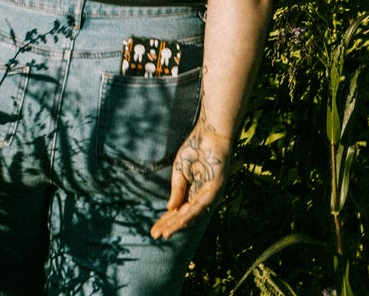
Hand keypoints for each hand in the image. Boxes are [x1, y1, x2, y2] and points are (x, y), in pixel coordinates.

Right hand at [150, 124, 229, 238]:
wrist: (210, 132)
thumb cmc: (196, 147)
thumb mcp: (180, 171)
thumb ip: (177, 190)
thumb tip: (170, 209)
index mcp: (192, 191)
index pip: (177, 211)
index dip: (165, 221)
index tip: (153, 231)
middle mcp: (201, 196)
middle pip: (184, 216)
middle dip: (169, 226)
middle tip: (155, 236)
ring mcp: (209, 194)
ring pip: (192, 215)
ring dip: (178, 225)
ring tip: (165, 234)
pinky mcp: (216, 189)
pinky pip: (202, 205)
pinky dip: (191, 214)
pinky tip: (181, 220)